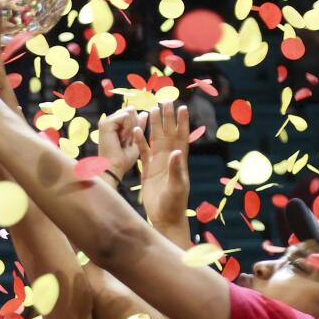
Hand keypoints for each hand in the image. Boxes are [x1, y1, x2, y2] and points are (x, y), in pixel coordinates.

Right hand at [97, 109, 145, 181]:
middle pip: (131, 110)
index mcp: (115, 125)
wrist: (114, 167)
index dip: (136, 124)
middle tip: (127, 139)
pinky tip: (122, 137)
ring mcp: (106, 121)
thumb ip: (139, 125)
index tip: (130, 139)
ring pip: (129, 111)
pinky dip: (128, 126)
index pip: (131, 114)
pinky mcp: (106, 123)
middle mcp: (109, 121)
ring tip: (123, 139)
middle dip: (134, 124)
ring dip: (131, 126)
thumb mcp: (136, 139)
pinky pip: (125, 116)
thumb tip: (144, 112)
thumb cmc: (124, 159)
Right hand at [139, 104, 190, 225]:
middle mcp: (169, 159)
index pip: (181, 137)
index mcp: (178, 161)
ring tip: (152, 110)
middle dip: (167, 118)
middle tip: (166, 101)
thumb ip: (176, 169)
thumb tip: (177, 152)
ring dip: (154, 126)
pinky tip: (136, 131)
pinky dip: (140, 142)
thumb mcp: (177, 186)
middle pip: (168, 133)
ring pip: (156, 140)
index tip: (182, 107)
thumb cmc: (174, 204)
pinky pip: (143, 152)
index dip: (182, 122)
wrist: (165, 217)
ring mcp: (158, 164)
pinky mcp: (147, 170)